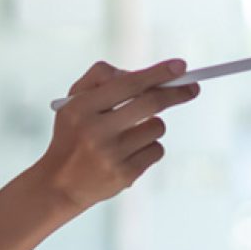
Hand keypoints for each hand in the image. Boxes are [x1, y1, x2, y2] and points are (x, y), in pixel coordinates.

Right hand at [37, 58, 198, 211]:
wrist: (59, 183)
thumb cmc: (72, 135)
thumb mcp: (72, 102)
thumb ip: (99, 79)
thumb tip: (140, 74)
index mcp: (80, 108)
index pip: (127, 84)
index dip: (157, 73)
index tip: (179, 66)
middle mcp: (95, 131)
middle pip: (150, 104)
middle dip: (175, 93)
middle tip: (191, 88)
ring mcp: (111, 155)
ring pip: (157, 127)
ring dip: (153, 125)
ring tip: (132, 132)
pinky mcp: (125, 175)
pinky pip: (156, 150)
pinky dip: (149, 147)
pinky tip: (129, 152)